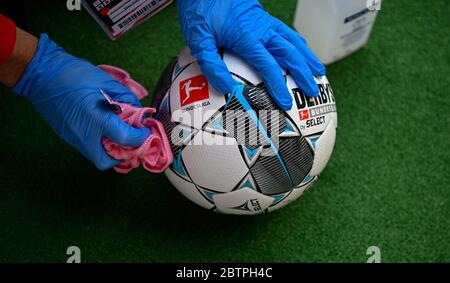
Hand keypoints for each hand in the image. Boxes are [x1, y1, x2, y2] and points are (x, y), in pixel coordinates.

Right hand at [12, 34, 149, 169]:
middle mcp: (85, 135)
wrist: (40, 74)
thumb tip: (136, 109)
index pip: (127, 139)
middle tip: (132, 141)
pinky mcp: (67, 136)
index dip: (141, 137)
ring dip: (111, 150)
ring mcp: (73, 138)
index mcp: (97, 120)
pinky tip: (106, 130)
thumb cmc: (72, 75)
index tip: (145, 130)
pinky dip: (100, 143)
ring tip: (120, 135)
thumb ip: (125, 97)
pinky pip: (87, 147)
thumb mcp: (105, 81)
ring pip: (96, 156)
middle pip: (107, 161)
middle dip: (122, 155)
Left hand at [177, 0, 324, 109]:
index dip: (278, 85)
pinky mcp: (263, 17)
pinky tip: (302, 48)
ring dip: (307, 57)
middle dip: (303, 74)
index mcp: (247, 36)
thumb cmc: (200, 10)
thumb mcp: (199, 40)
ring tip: (319, 72)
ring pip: (293, 41)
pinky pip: (286, 31)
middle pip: (289, 54)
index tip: (286, 102)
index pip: (269, 66)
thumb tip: (226, 88)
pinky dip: (298, 42)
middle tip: (312, 90)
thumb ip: (211, 65)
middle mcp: (262, 29)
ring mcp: (265, 21)